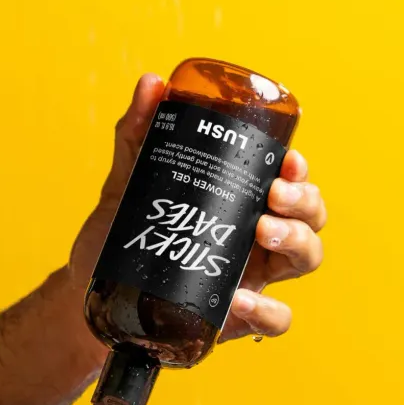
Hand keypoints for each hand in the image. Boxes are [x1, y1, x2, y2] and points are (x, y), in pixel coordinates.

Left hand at [68, 74, 327, 341]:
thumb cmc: (119, 237)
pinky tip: (239, 300)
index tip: (288, 159)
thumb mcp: (127, 184)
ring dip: (297, 240)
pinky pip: (275, 319)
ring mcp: (251, 279)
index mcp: (240, 203)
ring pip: (306, 259)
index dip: (299, 170)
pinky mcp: (238, 320)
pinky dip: (266, 309)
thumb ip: (139, 136)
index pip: (289, 181)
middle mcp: (256, 240)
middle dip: (304, 200)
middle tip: (274, 193)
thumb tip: (151, 84)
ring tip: (263, 231)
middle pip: (310, 217)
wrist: (93, 294)